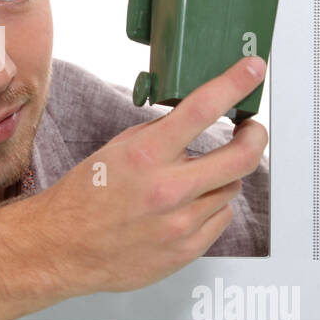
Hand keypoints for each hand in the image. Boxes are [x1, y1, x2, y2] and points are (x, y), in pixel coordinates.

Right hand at [32, 56, 268, 294]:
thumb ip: (159, 133)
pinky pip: (221, 219)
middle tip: (251, 130)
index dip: (235, 83)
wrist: (64, 248)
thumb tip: (197, 115)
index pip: (202, 109)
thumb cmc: (85, 198)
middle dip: (255, 137)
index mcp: (145, 156)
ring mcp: (180, 224)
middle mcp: (167, 190)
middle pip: (242, 157)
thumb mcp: (116, 150)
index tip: (253, 69)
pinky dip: (211, 207)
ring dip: (222, 177)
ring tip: (197, 178)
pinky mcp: (186, 250)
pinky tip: (188, 207)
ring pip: (232, 189)